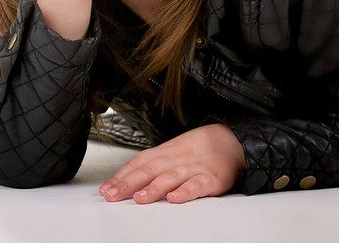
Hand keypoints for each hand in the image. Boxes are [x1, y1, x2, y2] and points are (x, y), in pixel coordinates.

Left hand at [99, 124, 246, 203]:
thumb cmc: (200, 147)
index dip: (122, 175)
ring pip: (171, 178)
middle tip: (112, 196)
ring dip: (154, 188)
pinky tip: (176, 198)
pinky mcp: (211, 179)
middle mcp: (178, 159)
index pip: (141, 162)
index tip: (106, 189)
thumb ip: (153, 163)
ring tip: (139, 198)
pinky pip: (197, 186)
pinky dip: (186, 192)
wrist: (232, 139)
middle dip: (130, 184)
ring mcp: (194, 169)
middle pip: (151, 170)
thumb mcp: (174, 149)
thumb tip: (125, 179)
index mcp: (167, 152)